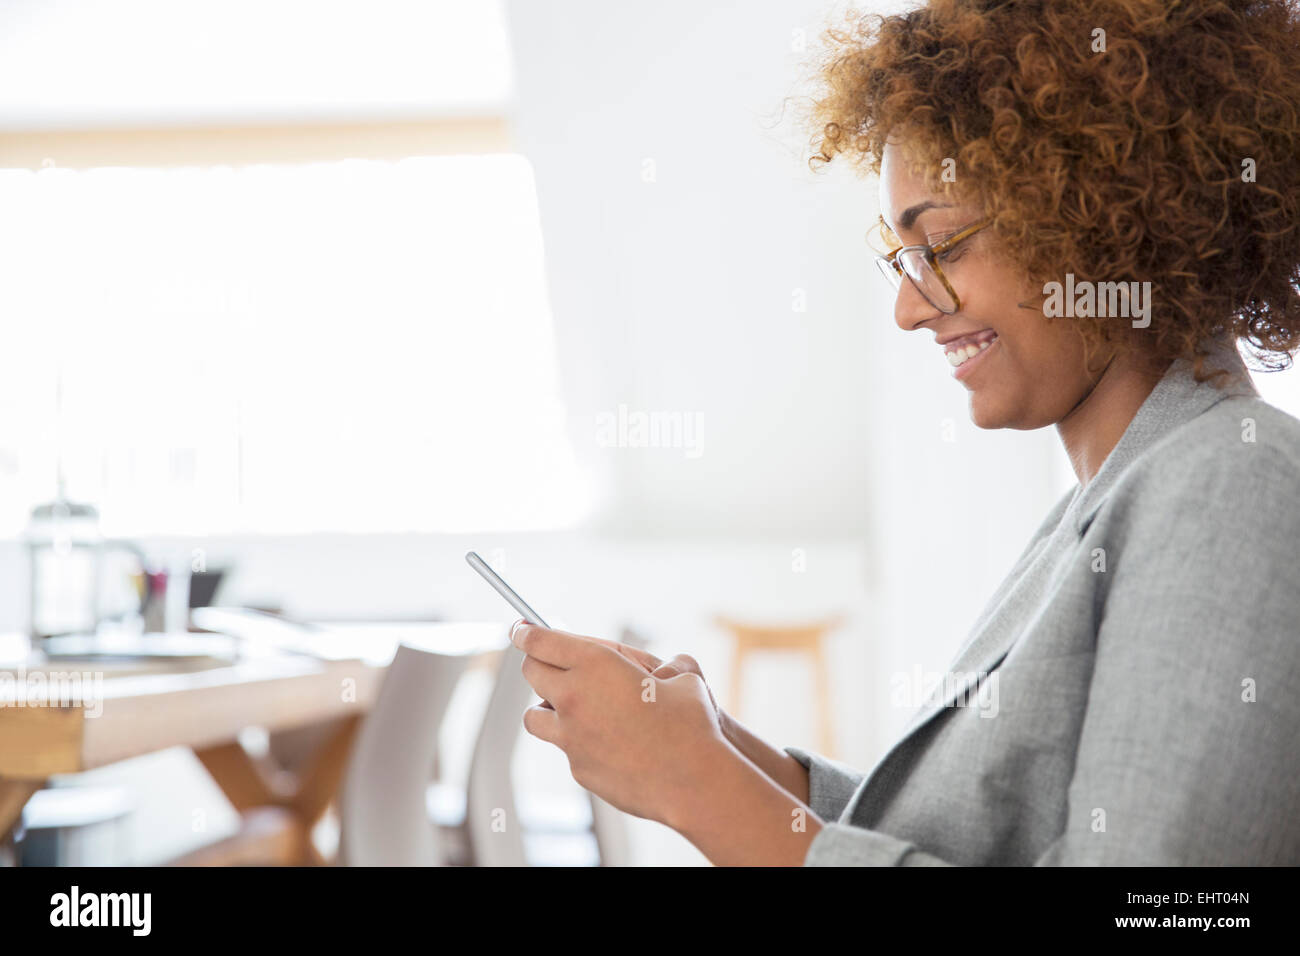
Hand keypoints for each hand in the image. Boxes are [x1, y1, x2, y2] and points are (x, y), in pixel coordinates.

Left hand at [512, 621, 729, 827]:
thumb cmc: (692, 725)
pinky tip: (608, 744)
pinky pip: (566, 748)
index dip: (526, 631)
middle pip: (532, 672)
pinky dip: (578, 742)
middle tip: (549, 662)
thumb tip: (670, 670)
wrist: (693, 782)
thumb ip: (666, 668)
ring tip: (571, 707)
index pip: (540, 640)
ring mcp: (571, 737)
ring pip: (535, 716)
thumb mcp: (684, 678)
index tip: (520, 628)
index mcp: (595, 664)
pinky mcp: (578, 768)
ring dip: (547, 707)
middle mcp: (574, 698)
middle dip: (536, 663)